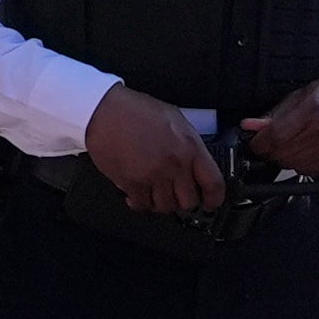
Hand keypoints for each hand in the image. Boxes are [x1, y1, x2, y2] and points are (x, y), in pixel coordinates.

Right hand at [80, 82, 225, 215]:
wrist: (105, 112)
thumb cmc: (135, 111)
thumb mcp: (174, 119)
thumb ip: (188, 143)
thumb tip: (195, 162)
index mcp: (189, 146)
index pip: (213, 183)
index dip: (214, 198)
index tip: (210, 202)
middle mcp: (174, 163)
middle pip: (189, 202)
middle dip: (183, 201)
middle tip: (176, 194)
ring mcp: (153, 175)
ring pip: (165, 207)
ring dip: (161, 202)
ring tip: (155, 191)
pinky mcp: (132, 183)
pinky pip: (143, 205)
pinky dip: (141, 203)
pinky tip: (138, 194)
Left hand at [243, 72, 318, 177]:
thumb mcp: (303, 95)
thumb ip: (275, 113)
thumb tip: (249, 126)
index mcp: (314, 109)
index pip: (275, 137)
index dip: (260, 143)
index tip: (257, 142)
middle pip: (282, 154)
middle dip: (272, 151)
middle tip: (275, 142)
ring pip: (293, 166)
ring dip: (286, 158)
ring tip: (294, 143)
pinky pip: (308, 172)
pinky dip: (302, 164)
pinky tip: (308, 149)